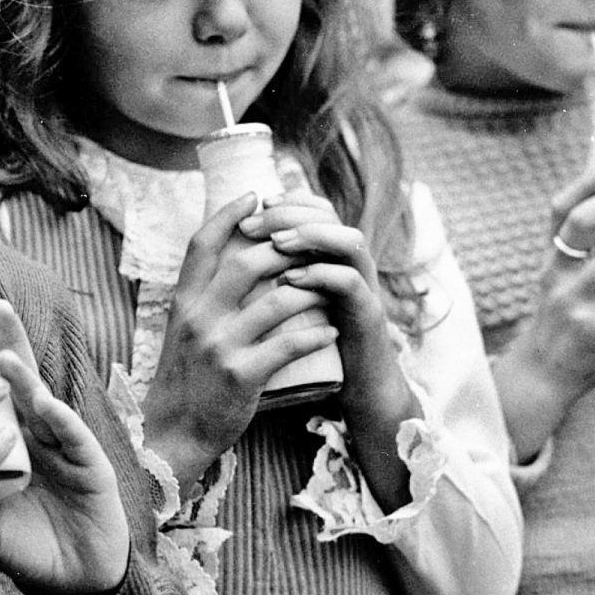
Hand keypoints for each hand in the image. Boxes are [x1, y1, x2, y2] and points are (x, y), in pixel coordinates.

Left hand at [0, 302, 130, 594]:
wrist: (77, 584)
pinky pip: (76, 443)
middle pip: (23, 382)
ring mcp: (67, 450)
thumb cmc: (29, 548)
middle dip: (11, 342)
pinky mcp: (93, 470)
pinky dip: (64, 424)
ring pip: (46, 406)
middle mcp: (40, 437)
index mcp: (12, 442)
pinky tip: (49, 408)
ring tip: (5, 357)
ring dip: (26, 381)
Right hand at [139, 195, 337, 484]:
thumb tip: (233, 259)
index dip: (229, 213)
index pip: (202, 243)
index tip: (256, 194)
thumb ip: (203, 296)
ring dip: (311, 289)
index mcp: (183, 302)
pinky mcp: (242, 375)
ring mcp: (219, 345)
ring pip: (276, 300)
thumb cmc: (185, 380)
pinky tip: (332, 330)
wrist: (173, 434)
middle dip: (285, 247)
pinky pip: (288, 344)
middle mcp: (198, 317)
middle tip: (312, 244)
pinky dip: (316, 334)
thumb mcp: (182, 330)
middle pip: (246, 261)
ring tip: (330, 287)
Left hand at [249, 192, 419, 510]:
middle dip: (288, 213)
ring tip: (276, 244)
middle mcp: (349, 264)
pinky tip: (292, 279)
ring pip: (349, 240)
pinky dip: (322, 276)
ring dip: (311, 236)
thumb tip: (226, 256)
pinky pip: (350, 283)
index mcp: (330, 257)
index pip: (313, 208)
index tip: (250, 206)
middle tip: (251, 225)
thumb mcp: (289, 307)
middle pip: (328, 215)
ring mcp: (363, 288)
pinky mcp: (367, 316)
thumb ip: (272, 279)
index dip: (285, 200)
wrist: (355, 394)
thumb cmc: (313, 349)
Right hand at [493, 168, 594, 459]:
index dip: (586, 184)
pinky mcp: (590, 329)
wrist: (543, 376)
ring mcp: (571, 301)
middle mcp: (556, 273)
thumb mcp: (565, 285)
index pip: (561, 210)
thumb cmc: (565, 325)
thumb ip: (587, 260)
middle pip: (582, 224)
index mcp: (552, 259)